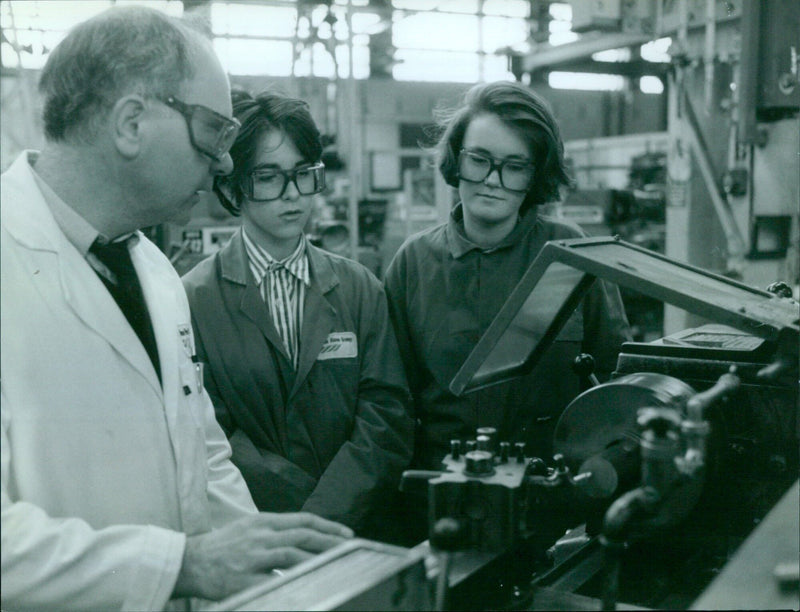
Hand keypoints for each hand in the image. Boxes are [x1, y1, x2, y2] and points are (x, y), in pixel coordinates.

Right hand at [172, 512, 352, 600]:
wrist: (190, 561)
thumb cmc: (222, 546)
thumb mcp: (250, 527)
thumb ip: (275, 530)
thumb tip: (304, 536)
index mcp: (264, 521)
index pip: (303, 519)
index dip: (328, 526)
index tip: (347, 534)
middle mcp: (261, 536)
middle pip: (304, 536)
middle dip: (331, 542)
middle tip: (351, 549)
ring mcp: (253, 557)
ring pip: (293, 556)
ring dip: (317, 561)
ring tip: (336, 566)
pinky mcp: (244, 579)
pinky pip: (273, 581)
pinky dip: (291, 583)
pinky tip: (307, 586)